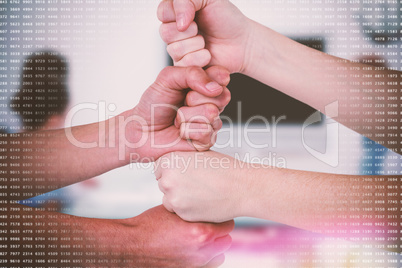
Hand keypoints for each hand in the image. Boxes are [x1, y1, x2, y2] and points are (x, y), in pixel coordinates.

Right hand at [82, 205, 233, 266]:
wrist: (131, 244)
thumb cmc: (150, 225)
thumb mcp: (175, 211)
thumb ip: (195, 211)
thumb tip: (209, 206)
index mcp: (201, 234)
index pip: (228, 225)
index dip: (222, 217)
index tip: (216, 213)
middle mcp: (201, 252)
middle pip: (226, 242)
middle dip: (220, 232)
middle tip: (210, 224)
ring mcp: (194, 265)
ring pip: (219, 257)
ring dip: (215, 247)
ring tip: (202, 237)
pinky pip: (206, 265)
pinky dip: (204, 257)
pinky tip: (193, 247)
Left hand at [126, 66, 229, 161]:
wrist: (141, 130)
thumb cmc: (154, 104)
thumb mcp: (168, 78)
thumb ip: (192, 73)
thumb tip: (215, 87)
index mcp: (206, 84)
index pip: (222, 76)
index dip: (207, 79)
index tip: (188, 85)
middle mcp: (212, 103)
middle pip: (221, 96)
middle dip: (193, 98)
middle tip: (181, 103)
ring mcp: (212, 122)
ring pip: (211, 113)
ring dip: (186, 116)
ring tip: (178, 118)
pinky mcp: (208, 141)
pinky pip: (205, 132)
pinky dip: (186, 131)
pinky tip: (181, 131)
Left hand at [155, 151, 251, 222]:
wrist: (241, 187)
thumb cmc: (223, 168)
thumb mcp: (198, 154)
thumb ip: (181, 160)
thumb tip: (170, 165)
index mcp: (169, 160)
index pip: (160, 168)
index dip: (174, 171)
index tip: (187, 173)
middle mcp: (167, 179)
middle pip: (163, 184)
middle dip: (175, 185)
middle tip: (196, 184)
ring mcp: (173, 198)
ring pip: (169, 200)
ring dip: (180, 198)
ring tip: (201, 193)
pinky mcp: (182, 214)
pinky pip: (179, 212)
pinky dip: (188, 209)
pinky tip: (204, 202)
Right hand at [158, 0, 252, 72]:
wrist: (242, 43)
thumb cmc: (227, 20)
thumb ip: (187, 0)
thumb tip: (179, 22)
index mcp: (177, 12)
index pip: (163, 12)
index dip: (177, 13)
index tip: (194, 14)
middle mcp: (176, 31)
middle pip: (165, 32)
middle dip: (189, 30)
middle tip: (201, 29)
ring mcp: (179, 49)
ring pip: (174, 49)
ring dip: (196, 45)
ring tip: (206, 42)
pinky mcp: (185, 66)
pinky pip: (182, 64)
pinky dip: (199, 58)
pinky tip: (207, 54)